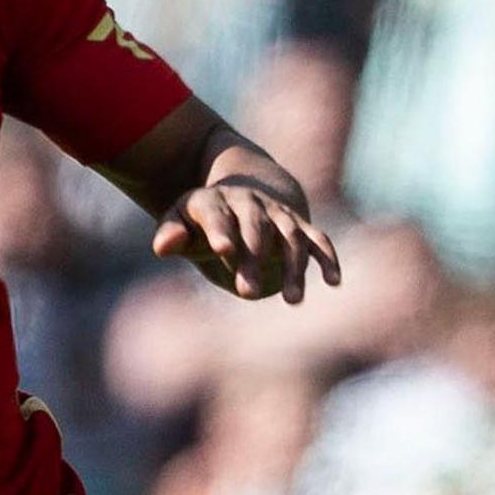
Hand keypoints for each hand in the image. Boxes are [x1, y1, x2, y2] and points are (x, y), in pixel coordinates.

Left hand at [150, 178, 341, 302]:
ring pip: (290, 238)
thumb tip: (161, 248)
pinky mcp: (300, 225)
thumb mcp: (180, 220)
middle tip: (247, 292)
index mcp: (216, 202)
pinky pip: (318, 239)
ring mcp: (278, 214)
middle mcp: (251, 204)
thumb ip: (171, 233)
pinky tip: (333, 281)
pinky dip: (328, 257)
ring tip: (292, 301)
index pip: (216, 215)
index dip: (220, 230)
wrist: (239, 194)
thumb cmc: (201, 219)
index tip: (222, 250)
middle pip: (255, 230)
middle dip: (253, 260)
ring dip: (294, 268)